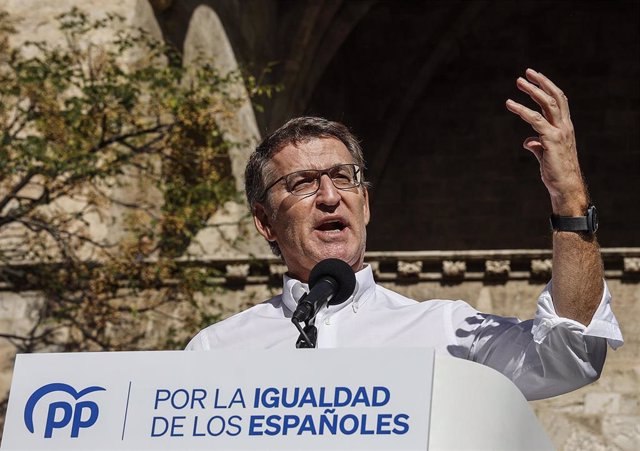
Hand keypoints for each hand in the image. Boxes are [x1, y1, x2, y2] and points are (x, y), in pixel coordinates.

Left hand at [506, 68, 588, 215]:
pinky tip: (511, 104)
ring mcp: (559, 132)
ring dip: (532, 91)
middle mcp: (564, 127)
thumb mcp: (545, 155)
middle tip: (525, 74)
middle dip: (540, 84)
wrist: (565, 186)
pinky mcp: (551, 140)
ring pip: (547, 105)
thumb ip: (537, 146)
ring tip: (519, 83)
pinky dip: (522, 110)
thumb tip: (529, 142)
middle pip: (554, 98)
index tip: (535, 77)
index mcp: (565, 127)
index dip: (548, 87)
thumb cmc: (555, 172)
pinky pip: (535, 120)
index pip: (559, 101)